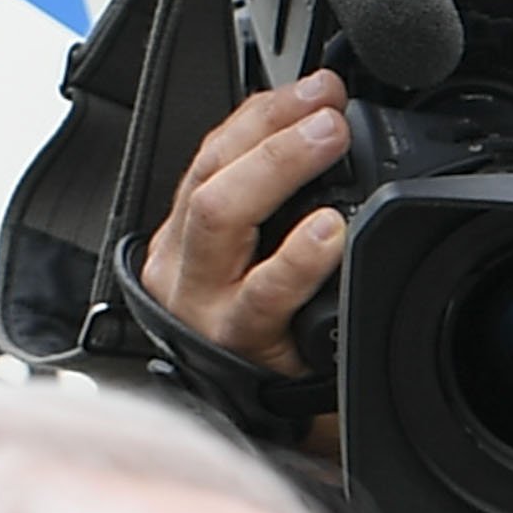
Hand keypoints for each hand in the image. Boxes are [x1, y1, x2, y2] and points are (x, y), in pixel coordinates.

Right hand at [141, 69, 355, 370]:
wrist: (259, 426)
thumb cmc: (258, 339)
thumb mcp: (249, 266)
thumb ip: (271, 208)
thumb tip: (325, 131)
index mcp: (183, 234)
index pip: (213, 152)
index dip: (263, 111)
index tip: (316, 87)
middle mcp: (184, 264)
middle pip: (210, 175)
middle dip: (270, 131)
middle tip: (328, 109)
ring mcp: (207, 304)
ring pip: (221, 217)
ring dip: (278, 168)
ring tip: (328, 140)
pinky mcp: (240, 347)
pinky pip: (264, 296)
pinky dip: (298, 258)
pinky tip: (327, 232)